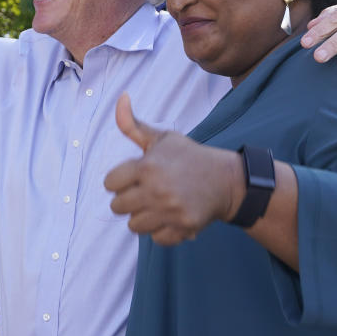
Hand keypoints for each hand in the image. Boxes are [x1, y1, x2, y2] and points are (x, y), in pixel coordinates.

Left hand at [103, 93, 243, 245]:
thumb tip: (121, 96)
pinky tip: (172, 216)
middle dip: (129, 200)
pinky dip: (162, 231)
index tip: (136, 177)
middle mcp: (156, 189)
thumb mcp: (161, 138)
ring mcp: (170, 210)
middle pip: (118, 207)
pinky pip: (156, 239)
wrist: (226, 179)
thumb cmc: (188, 157)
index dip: (120, 180)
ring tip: (158, 205)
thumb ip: (132, 125)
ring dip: (144, 217)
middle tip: (147, 192)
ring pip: (134, 226)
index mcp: (146, 166)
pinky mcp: (183, 227)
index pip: (110, 184)